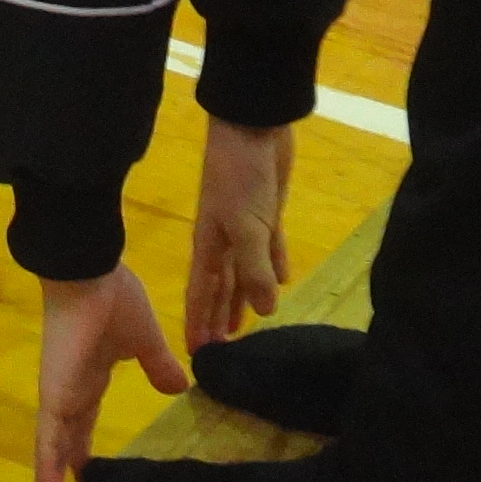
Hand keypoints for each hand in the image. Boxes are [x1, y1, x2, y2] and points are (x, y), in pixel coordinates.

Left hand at [33, 265, 186, 481]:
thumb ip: (158, 365)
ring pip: (50, 451)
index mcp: (88, 380)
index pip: (81, 425)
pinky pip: (49, 443)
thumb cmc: (114, 299)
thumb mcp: (144, 340)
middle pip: (63, 445)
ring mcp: (59, 398)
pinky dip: (47, 473)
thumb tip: (179, 385)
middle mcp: (68, 394)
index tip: (83, 479)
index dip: (80, 452)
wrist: (90, 273)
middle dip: (62, 476)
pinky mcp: (55, 399)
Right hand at [183, 120, 292, 347]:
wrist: (254, 127)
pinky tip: (285, 281)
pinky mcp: (268, 214)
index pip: (200, 294)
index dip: (197, 323)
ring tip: (245, 325)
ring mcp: (246, 228)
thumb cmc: (241, 177)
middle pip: (220, 288)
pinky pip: (270, 248)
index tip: (196, 354)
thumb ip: (254, 269)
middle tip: (220, 350)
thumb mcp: (246, 227)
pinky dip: (275, 265)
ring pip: (244, 272)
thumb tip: (265, 311)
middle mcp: (223, 242)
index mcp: (209, 246)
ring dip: (244, 298)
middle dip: (217, 317)